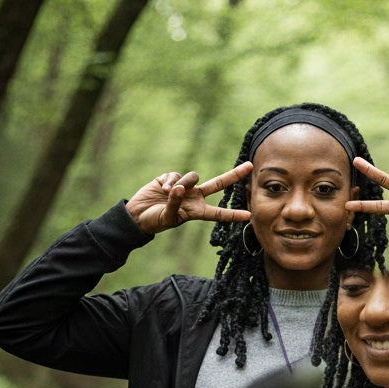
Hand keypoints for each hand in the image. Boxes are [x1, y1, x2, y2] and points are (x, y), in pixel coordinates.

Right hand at [126, 162, 252, 234]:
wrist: (138, 214)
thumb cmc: (155, 221)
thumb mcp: (167, 218)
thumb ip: (175, 204)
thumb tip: (179, 187)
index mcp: (197, 211)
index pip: (218, 213)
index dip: (232, 214)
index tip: (248, 216)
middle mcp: (194, 197)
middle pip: (219, 184)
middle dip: (234, 175)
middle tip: (250, 166)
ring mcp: (184, 187)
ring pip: (193, 176)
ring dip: (182, 183)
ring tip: (168, 192)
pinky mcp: (171, 178)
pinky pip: (176, 174)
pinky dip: (169, 181)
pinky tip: (161, 188)